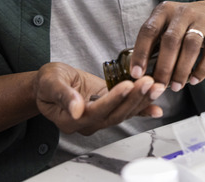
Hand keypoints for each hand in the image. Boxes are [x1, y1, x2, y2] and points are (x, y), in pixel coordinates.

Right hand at [33, 62, 164, 134]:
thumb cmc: (48, 81)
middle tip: (148, 82)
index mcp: (71, 119)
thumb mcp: (50, 82)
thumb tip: (76, 109)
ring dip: (142, 100)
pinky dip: (143, 109)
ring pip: (124, 112)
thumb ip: (63, 95)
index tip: (127, 85)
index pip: (96, 111)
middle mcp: (88, 122)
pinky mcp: (109, 108)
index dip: (113, 99)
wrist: (51, 83)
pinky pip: (128, 111)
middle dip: (134, 98)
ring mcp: (100, 117)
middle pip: (115, 114)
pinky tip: (156, 107)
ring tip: (156, 86)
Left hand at [130, 0, 204, 91]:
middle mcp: (182, 12)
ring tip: (176, 87)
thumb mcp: (164, 26)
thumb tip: (139, 74)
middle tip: (159, 85)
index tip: (136, 74)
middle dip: (164, 66)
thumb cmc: (179, 27)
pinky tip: (194, 80)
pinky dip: (202, 68)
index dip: (141, 53)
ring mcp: (202, 21)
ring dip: (182, 69)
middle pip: (171, 40)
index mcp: (163, 11)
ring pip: (191, 46)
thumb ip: (152, 45)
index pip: (149, 31)